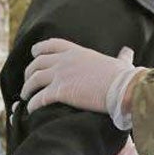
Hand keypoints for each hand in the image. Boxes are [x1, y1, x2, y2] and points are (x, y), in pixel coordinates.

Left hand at [22, 40, 137, 114]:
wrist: (123, 88)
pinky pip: (39, 98)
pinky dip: (32, 104)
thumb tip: (128, 52)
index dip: (40, 49)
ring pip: (34, 79)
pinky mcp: (60, 92)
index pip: (52, 45)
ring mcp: (60, 75)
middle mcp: (65, 60)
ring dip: (27, 88)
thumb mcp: (120, 62)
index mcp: (77, 51)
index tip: (34, 53)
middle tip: (28, 80)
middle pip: (37, 62)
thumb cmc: (125, 78)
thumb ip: (121, 57)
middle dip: (30, 71)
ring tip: (26, 96)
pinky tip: (31, 110)